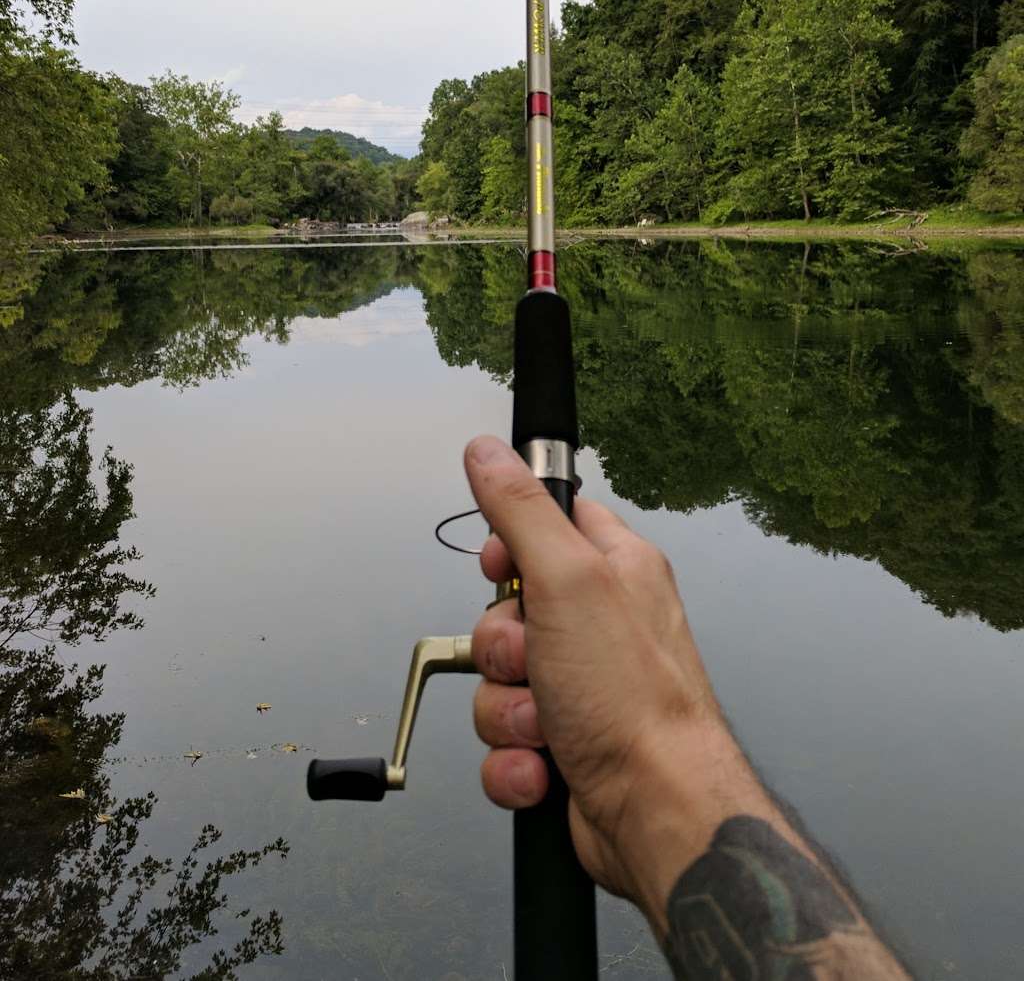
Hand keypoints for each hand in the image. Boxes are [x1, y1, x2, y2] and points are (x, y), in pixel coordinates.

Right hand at [465, 436, 770, 926]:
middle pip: (505, 613)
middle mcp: (600, 626)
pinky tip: (545, 768)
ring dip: (507, 713)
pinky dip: (514, 761)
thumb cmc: (634, 699)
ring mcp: (581, 690)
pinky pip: (503, 744)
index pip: (549, 524)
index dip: (511, 547)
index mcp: (616, 570)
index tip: (503, 569)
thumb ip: (522, 511)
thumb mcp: (568, 579)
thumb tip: (489, 450)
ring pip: (497, 684)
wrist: (656, 811)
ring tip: (547, 726)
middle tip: (533, 660)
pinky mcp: (564, 747)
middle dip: (500, 649)